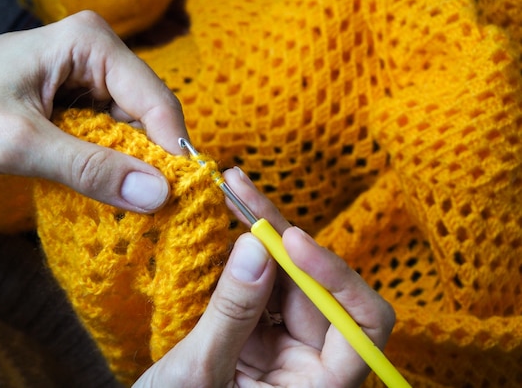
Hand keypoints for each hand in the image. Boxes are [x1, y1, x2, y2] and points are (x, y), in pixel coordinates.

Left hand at [0, 11, 187, 211]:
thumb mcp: (20, 144)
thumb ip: (90, 169)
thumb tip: (158, 195)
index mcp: (90, 42)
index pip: (154, 99)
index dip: (171, 150)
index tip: (180, 199)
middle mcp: (95, 54)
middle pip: (147, 114)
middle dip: (152, 160)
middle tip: (157, 209)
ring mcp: (85, 79)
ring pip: (130, 129)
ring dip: (132, 167)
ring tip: (132, 205)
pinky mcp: (72, 103)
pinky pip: (107, 136)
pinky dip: (110, 165)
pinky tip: (107, 190)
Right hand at [135, 168, 394, 386]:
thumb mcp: (201, 372)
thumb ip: (232, 313)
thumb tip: (256, 247)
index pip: (361, 328)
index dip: (336, 278)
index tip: (292, 240)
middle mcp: (310, 365)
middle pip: (318, 290)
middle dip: (283, 238)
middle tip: (243, 192)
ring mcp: (284, 347)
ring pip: (290, 280)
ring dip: (264, 236)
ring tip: (234, 194)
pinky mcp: (257, 333)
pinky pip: (262, 286)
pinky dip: (246, 256)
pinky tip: (230, 223)